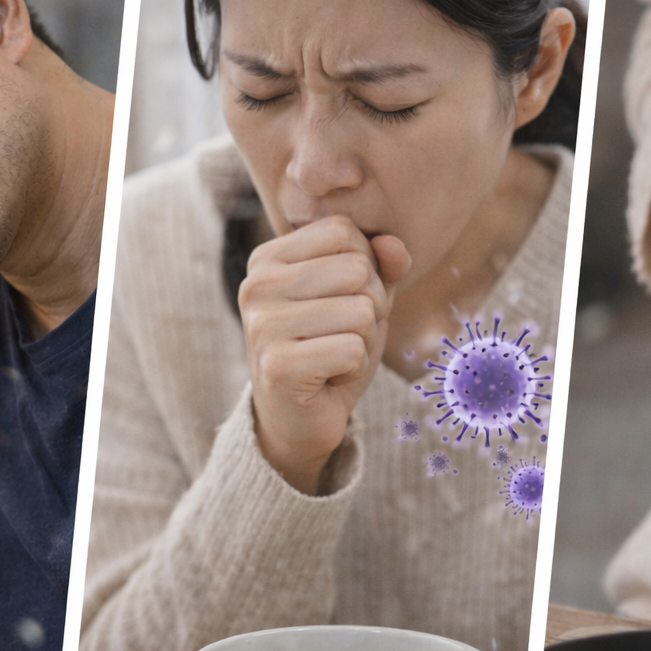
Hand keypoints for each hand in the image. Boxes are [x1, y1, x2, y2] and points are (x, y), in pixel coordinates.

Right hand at [239, 215, 409, 492]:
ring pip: (361, 311)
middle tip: (340, 335)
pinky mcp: (277, 366)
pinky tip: (329, 378)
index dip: (365, 268)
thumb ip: (382, 265)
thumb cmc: (330, 347)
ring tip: (334, 356)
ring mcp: (262, 326)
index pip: (343, 231)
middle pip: (357, 270)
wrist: (300, 419)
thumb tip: (393, 245)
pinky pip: (353, 350)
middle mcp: (256, 286)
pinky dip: (355, 367)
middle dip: (370, 308)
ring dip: (364, 340)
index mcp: (268, 259)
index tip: (340, 302)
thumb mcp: (362, 298)